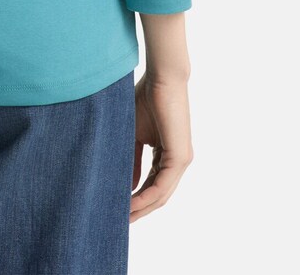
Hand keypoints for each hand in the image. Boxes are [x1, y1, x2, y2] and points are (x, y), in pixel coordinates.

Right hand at [130, 70, 193, 220]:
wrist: (161, 78)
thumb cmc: (146, 98)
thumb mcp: (134, 134)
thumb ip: (132, 159)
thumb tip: (128, 186)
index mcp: (168, 156)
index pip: (152, 185)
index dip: (136, 199)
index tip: (118, 208)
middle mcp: (178, 162)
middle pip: (158, 196)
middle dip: (139, 210)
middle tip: (119, 221)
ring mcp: (181, 160)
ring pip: (161, 194)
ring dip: (141, 208)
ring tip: (122, 217)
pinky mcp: (180, 157)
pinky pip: (162, 186)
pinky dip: (146, 197)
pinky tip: (130, 203)